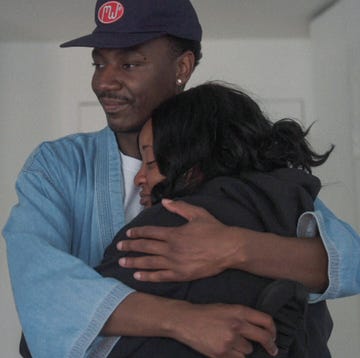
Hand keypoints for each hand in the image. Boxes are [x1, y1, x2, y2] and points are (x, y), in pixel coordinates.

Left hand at [118, 199, 241, 281]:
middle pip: (145, 247)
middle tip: (119, 247)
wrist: (229, 249)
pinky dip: (148, 276)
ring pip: (150, 262)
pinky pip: (161, 276)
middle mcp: (171, 249)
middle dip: (130, 246)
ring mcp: (175, 263)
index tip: (128, 233)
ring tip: (122, 262)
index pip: (150, 232)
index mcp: (174, 233)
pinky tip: (138, 276)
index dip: (137, 232)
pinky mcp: (181, 274)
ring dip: (134, 262)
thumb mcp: (198, 213)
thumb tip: (165, 201)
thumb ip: (180, 207)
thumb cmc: (214, 230)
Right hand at [173, 302, 277, 357]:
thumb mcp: (226, 308)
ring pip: (248, 351)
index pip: (265, 320)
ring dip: (243, 349)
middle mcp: (237, 324)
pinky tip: (225, 349)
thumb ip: (243, 316)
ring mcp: (229, 340)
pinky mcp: (222, 353)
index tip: (273, 337)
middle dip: (270, 346)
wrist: (186, 320)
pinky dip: (234, 356)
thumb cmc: (206, 313)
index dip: (273, 330)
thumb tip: (260, 329)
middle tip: (272, 350)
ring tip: (229, 342)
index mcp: (239, 311)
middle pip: (263, 337)